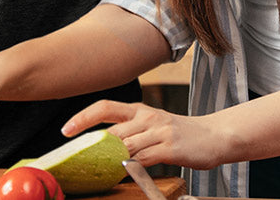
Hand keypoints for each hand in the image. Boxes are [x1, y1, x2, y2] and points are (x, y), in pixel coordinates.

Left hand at [61, 100, 227, 170]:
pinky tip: (121, 172)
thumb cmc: (180, 134)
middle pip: (111, 131)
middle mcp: (147, 116)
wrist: (214, 135)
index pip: (105, 107)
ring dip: (108, 159)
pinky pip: (143, 158)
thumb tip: (104, 148)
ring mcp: (159, 131)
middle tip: (75, 160)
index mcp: (140, 110)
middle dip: (91, 147)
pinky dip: (129, 166)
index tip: (65, 130)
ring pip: (124, 145)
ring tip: (93, 170)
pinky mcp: (170, 146)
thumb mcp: (154, 126)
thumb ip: (131, 134)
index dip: (83, 117)